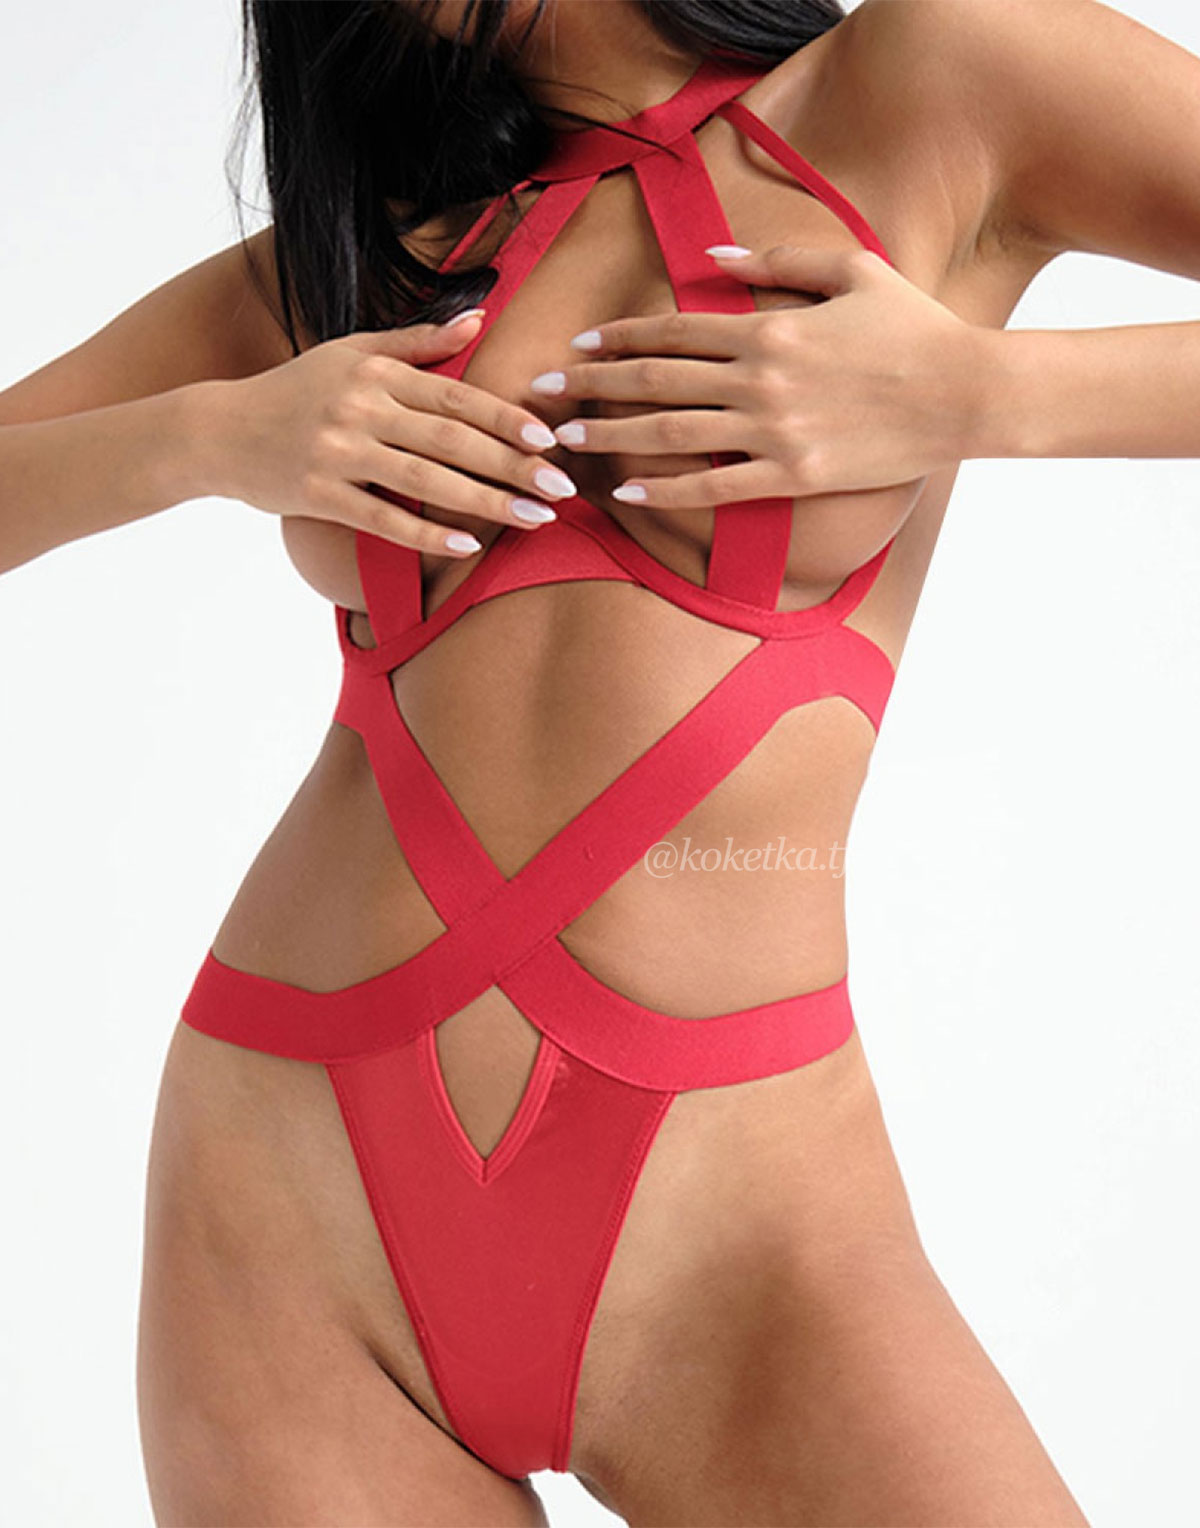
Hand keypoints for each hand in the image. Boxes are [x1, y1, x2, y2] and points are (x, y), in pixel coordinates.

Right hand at [208, 312, 575, 556]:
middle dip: (513, 465)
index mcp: (375, 373)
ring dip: (486, 502)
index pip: (455, 397)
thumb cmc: (296, 391)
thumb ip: (417, 343)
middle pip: (451, 441)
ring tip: (534, 519)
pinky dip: (426, 535)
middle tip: (563, 488)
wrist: (218, 431)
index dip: (506, 419)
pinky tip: (468, 545)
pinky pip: (383, 520)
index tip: (551, 439)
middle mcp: (359, 409)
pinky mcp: (318, 495)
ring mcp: (338, 453)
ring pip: (425, 482)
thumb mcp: (352, 352)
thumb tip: (478, 318)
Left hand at [532, 244, 994, 507]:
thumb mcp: (850, 270)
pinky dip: (668, 489)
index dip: (619, 337)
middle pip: (655, 381)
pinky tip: (629, 490)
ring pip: (671, 434)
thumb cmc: (912, 327)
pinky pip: (716, 487)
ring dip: (612, 436)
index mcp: (767, 327)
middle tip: (544, 395)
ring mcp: (772, 431)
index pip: (673, 330)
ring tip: (568, 441)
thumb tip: (716, 258)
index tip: (579, 346)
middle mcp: (758, 378)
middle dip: (592, 387)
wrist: (964, 392)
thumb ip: (778, 260)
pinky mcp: (792, 476)